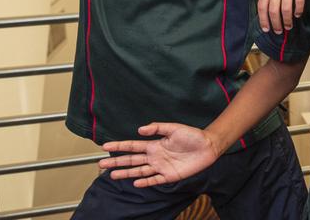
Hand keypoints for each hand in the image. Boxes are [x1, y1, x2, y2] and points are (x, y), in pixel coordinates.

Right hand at [99, 123, 219, 187]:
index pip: (133, 146)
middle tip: (101, 164)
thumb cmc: (192, 136)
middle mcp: (155, 156)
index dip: (119, 146)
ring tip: (111, 174)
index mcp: (154, 145)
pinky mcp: (169, 176)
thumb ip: (157, 127)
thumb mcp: (174, 128)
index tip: (105, 146)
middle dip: (116, 162)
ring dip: (126, 173)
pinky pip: (155, 180)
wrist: (208, 146)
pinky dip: (145, 182)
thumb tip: (140, 129)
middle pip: (132, 160)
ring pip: (139, 171)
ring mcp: (161, 167)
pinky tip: (135, 182)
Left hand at [258, 0, 309, 32]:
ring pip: (285, 9)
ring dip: (287, 20)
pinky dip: (298, 10)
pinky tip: (298, 14)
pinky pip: (298, 0)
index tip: (266, 28)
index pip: (262, 6)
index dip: (264, 20)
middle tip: (278, 31)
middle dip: (275, 24)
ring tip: (289, 26)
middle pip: (273, 11)